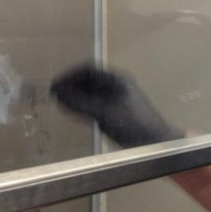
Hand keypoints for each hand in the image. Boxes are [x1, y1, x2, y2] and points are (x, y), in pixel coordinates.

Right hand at [51, 63, 184, 148]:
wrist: (156, 142)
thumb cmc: (133, 124)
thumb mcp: (104, 113)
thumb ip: (80, 103)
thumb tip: (58, 95)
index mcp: (117, 79)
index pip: (88, 69)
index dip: (69, 75)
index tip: (55, 85)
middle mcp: (117, 85)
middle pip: (89, 79)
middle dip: (71, 85)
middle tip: (54, 95)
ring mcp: (117, 98)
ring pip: (91, 92)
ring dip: (76, 96)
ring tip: (60, 104)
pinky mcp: (117, 111)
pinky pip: (96, 104)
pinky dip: (83, 106)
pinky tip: (74, 112)